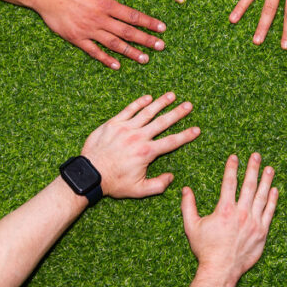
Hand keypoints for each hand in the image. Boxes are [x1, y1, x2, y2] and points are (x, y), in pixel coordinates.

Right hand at [32, 0, 166, 67]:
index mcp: (106, 3)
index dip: (149, 23)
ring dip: (131, 52)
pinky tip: (117, 65)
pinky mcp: (76, 38)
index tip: (162, 29)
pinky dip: (106, 59)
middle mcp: (99, 19)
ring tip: (145, 59)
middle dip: (146, 40)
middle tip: (161, 47)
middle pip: (127, 32)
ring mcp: (88, 30)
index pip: (133, 16)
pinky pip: (93, 51)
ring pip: (114, 44)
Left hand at [80, 92, 199, 197]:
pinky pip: (129, 110)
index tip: (197, 129)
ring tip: (172, 95)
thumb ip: (158, 185)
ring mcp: (125, 128)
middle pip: (162, 122)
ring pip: (147, 112)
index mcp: (146, 153)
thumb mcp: (139, 190)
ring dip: (161, 103)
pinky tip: (148, 98)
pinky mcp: (113, 124)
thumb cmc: (114, 183)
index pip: (171, 142)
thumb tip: (171, 177)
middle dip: (177, 113)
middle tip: (188, 105)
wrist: (90, 174)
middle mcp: (138, 137)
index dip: (186, 135)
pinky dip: (139, 103)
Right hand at [181, 153, 277, 283]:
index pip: (229, 182)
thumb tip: (185, 189)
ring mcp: (254, 222)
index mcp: (224, 209)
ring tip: (269, 168)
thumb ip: (188, 206)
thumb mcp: (191, 227)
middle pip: (249, 185)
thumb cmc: (205, 249)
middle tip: (256, 155)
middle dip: (253, 168)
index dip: (232, 168)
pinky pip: (270, 212)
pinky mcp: (262, 232)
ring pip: (262, 196)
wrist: (221, 270)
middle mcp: (241, 213)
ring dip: (266, 180)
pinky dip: (273, 200)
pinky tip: (274, 190)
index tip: (235, 157)